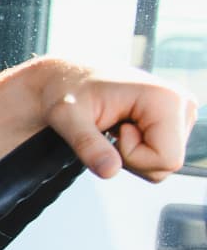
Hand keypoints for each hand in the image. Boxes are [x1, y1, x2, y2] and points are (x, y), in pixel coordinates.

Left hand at [30, 56, 197, 181]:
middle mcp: (182, 104)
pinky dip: (138, 150)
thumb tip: (109, 172)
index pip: (167, 159)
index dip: (133, 157)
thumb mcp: (68, 119)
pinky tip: (124, 127)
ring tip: (117, 126)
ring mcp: (182, 111)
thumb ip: (88, 146)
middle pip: (168, 164)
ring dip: (134, 154)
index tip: (114, 132)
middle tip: (112, 130)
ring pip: (164, 162)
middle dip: (133, 158)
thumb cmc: (67, 91)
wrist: (70, 77)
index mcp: (166, 99)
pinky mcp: (176, 119)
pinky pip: (161, 155)